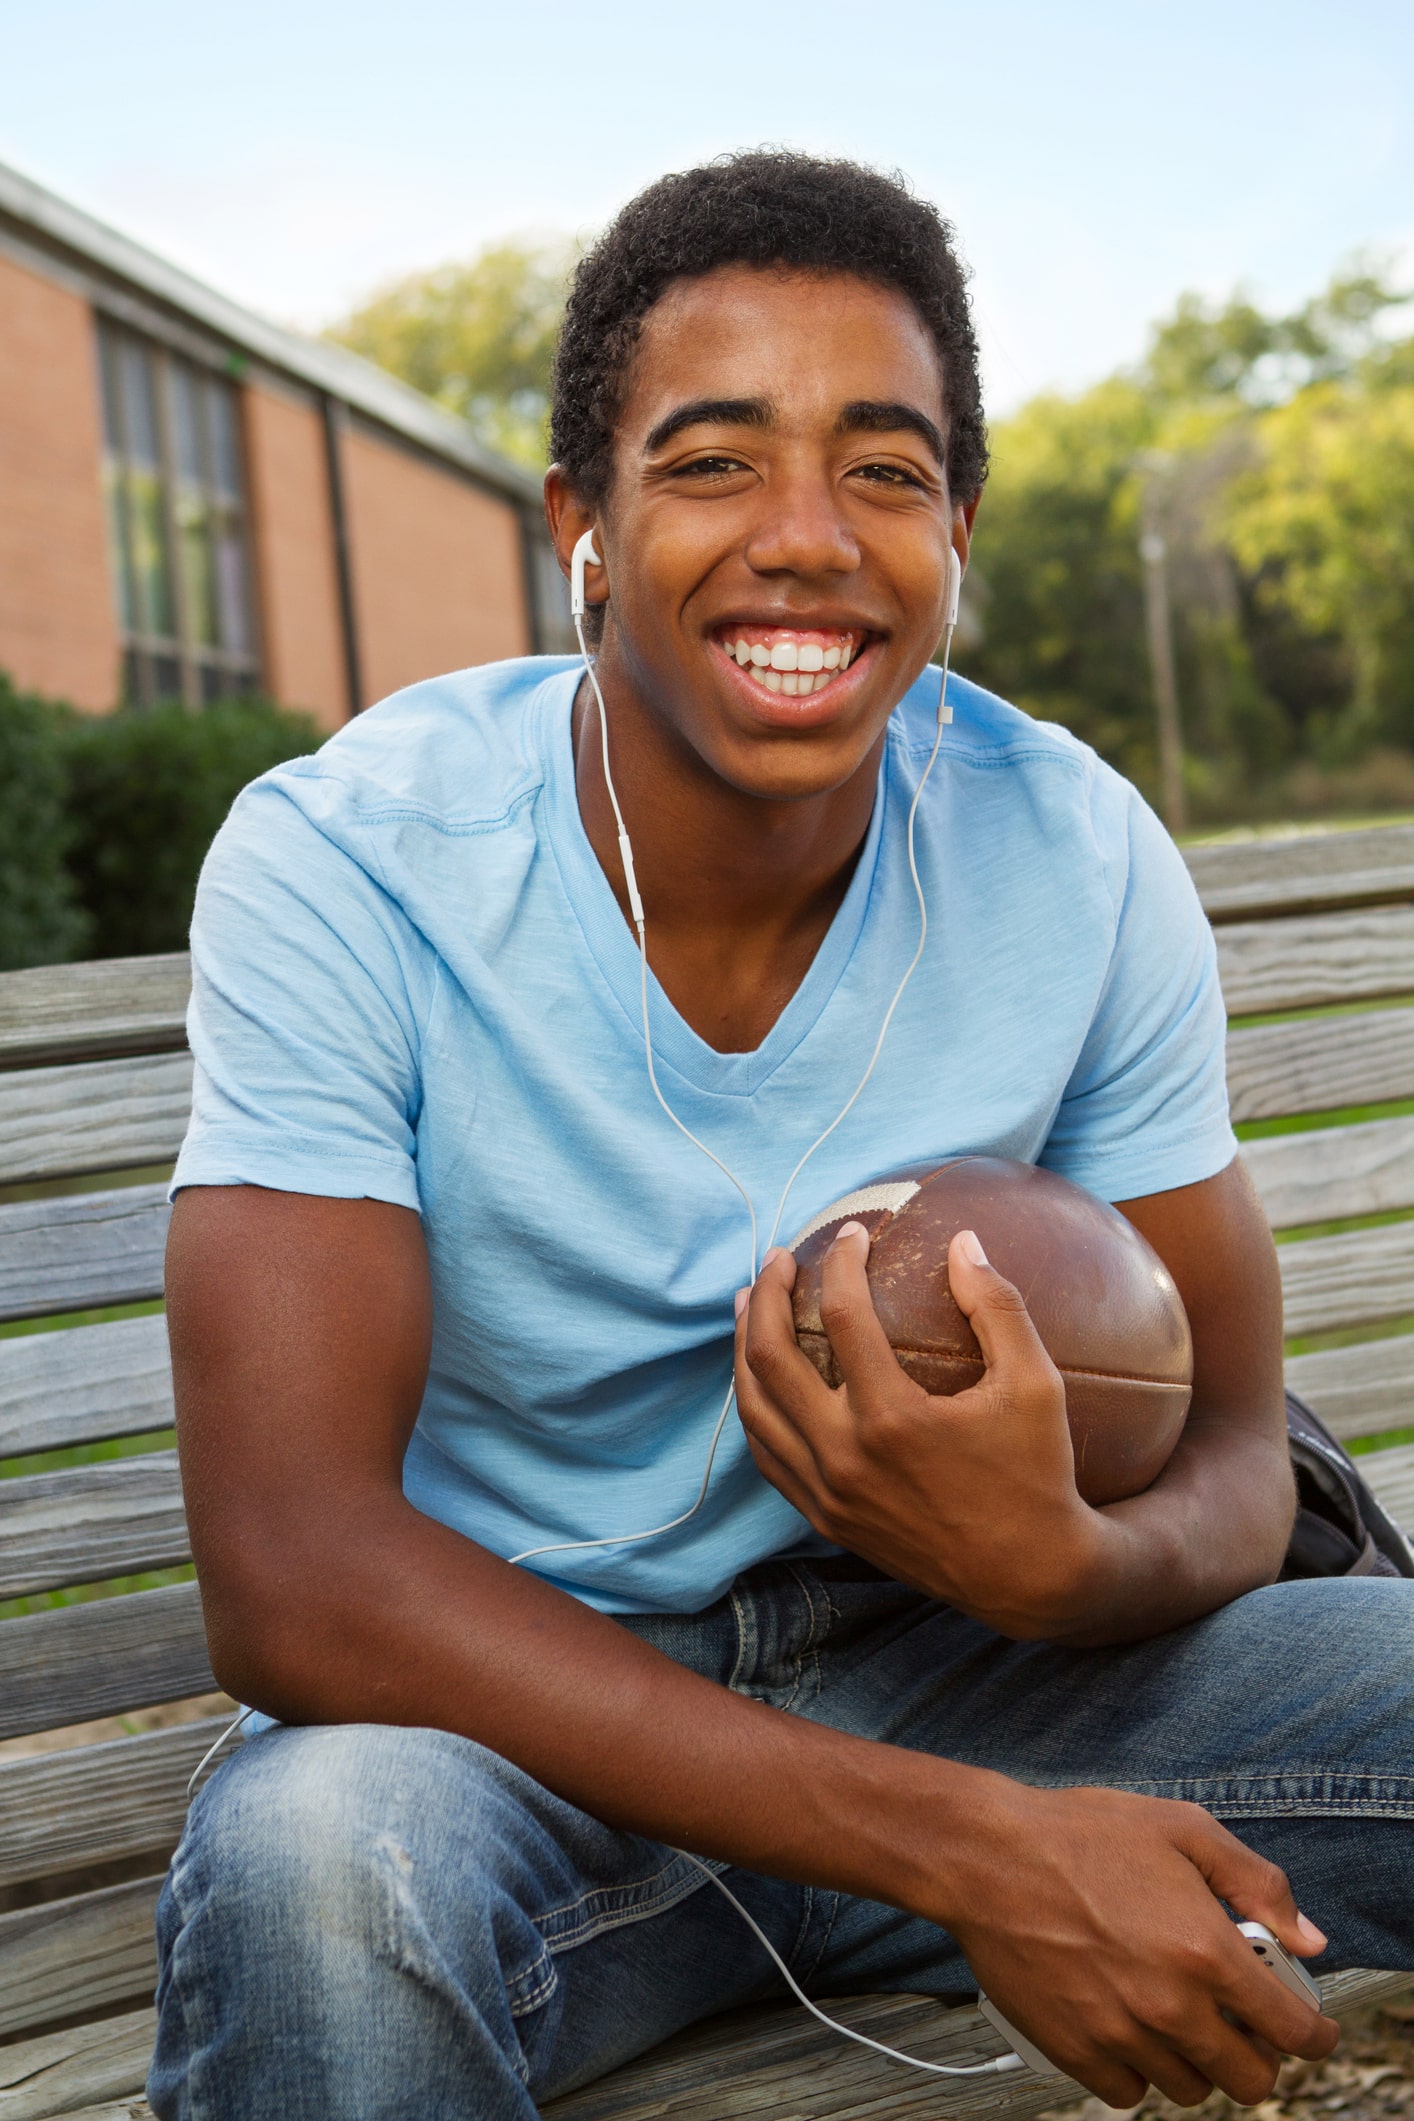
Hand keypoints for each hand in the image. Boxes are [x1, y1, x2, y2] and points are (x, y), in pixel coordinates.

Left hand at [734, 1221, 1107, 1633]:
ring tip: (752, 1305)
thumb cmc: (1038, 1473)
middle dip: (767, 1295)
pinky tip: (764, 1377)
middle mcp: (846, 1456)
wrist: (1029, 1576)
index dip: (841, 1263)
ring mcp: (828, 1492)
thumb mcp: (1037, 1383)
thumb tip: (964, 1242)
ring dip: (744, 1348)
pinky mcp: (824, 1518)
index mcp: (893, 1418)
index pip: (843, 1317)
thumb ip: (997, 1306)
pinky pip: (768, 1454)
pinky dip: (758, 1406)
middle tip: (779, 1260)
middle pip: (770, 1357)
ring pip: (754, 1408)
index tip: (852, 1233)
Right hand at [933, 1776, 1336, 2104]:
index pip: (1292, 2030)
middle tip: (1239, 2022)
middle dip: (1257, 2054)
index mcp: (1206, 1951)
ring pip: (1190, 2090)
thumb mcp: (1182, 1829)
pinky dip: (1138, 2071)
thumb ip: (1258, 1882)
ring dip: (1195, 2061)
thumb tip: (1308, 1937)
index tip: (1312, 2029)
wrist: (988, 1857)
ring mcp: (1122, 2035)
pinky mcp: (1076, 2050)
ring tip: (1177, 2017)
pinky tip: (1131, 2030)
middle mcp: (1171, 2005)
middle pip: (1249, 2079)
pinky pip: (1128, 2093)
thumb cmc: (1079, 1835)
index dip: (1315, 2034)